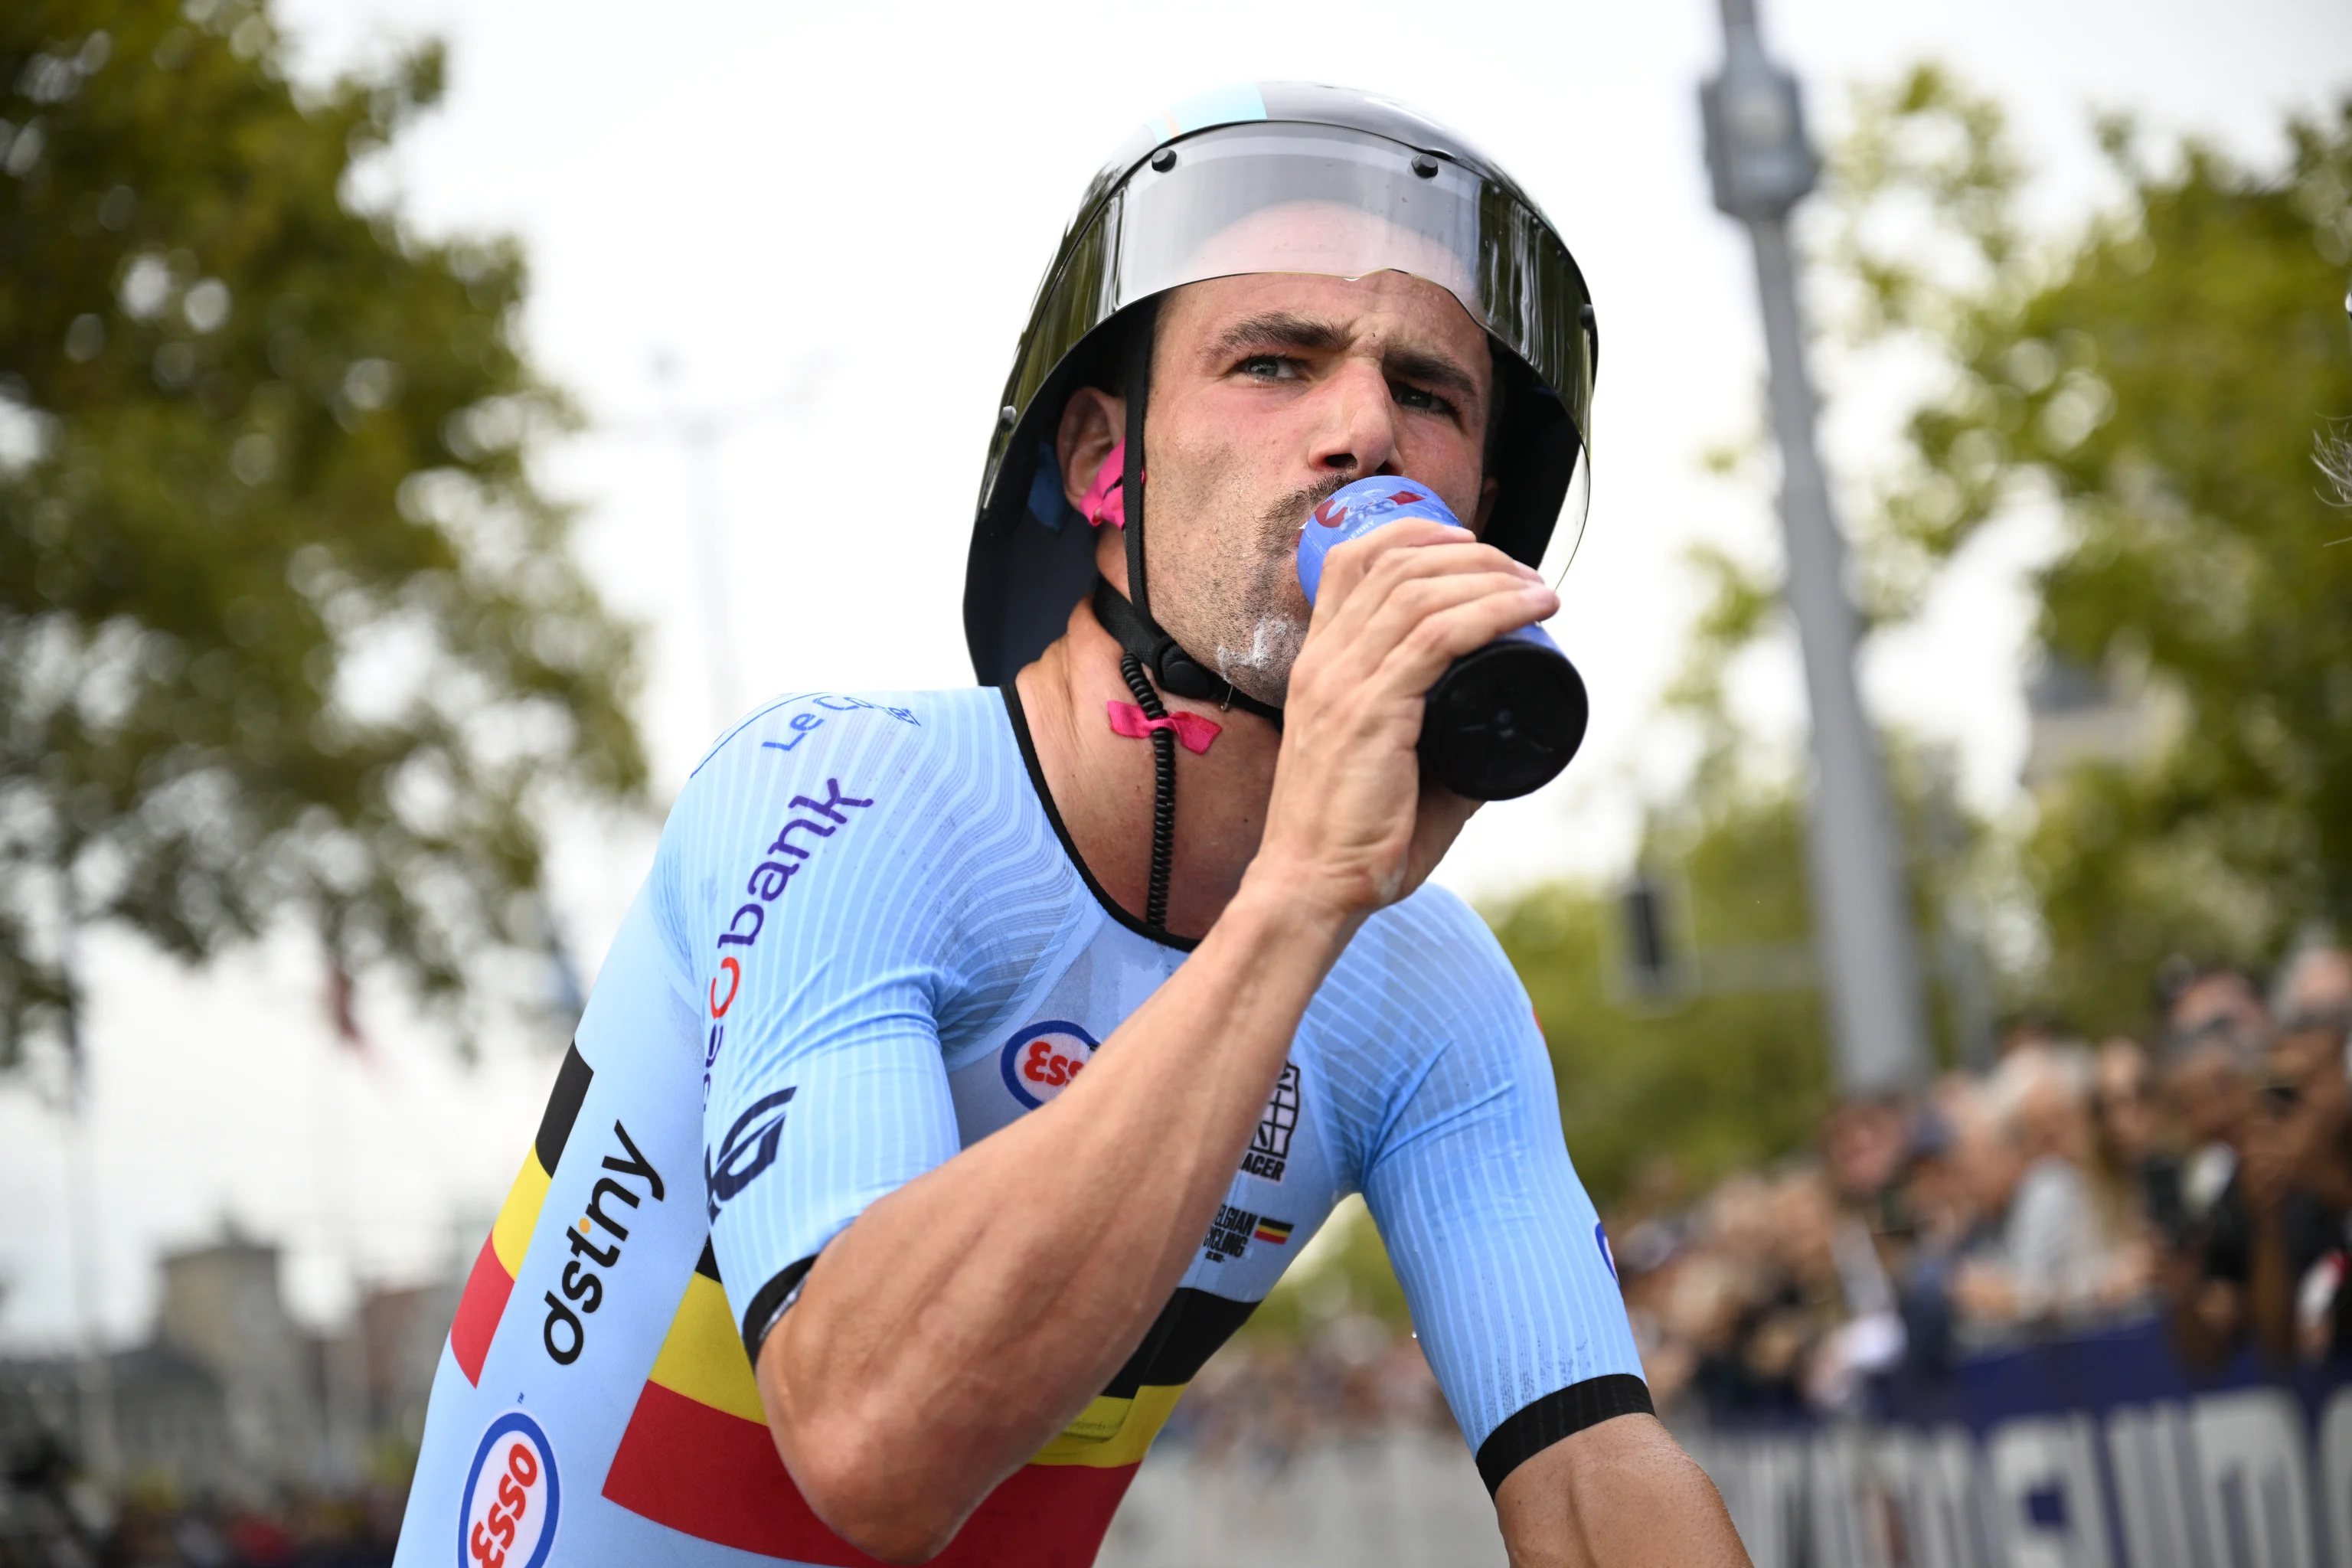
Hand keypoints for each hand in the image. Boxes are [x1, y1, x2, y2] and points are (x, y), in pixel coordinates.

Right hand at [1251, 518, 1555, 920]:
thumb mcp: (1388, 766)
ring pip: (1421, 590)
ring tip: (1537, 591)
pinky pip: (1438, 637)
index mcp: (1318, 665)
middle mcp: (1324, 662)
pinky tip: (1529, 609)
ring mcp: (1342, 683)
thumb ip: (1436, 739)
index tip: (1468, 544)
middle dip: (1470, 552)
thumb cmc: (1351, 838)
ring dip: (1491, 577)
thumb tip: (1501, 730)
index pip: (1350, 562)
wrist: (1311, 888)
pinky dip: (1492, 612)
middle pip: (1395, 562)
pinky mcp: (1370, 712)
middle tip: (1521, 573)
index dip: (1413, 533)